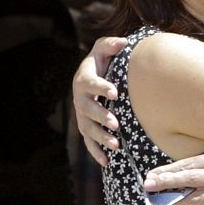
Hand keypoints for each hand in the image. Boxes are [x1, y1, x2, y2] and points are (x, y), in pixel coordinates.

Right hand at [71, 35, 127, 165]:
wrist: (94, 74)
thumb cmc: (103, 61)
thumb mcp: (105, 49)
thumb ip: (111, 45)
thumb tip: (123, 42)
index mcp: (84, 79)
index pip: (91, 83)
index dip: (101, 88)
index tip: (115, 92)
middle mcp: (80, 98)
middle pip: (87, 109)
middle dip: (101, 117)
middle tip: (115, 123)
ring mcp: (82, 114)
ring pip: (88, 128)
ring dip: (100, 137)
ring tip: (116, 145)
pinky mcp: (86, 127)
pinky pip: (88, 141)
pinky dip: (96, 152)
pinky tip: (107, 162)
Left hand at [144, 151, 203, 204]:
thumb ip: (202, 172)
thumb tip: (169, 178)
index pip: (190, 163)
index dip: (169, 170)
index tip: (152, 175)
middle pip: (190, 178)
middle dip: (166, 182)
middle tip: (149, 185)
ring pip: (193, 198)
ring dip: (172, 202)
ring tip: (157, 203)